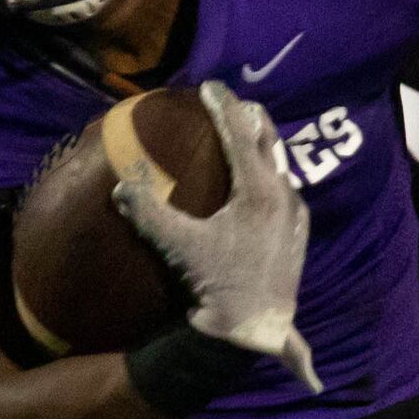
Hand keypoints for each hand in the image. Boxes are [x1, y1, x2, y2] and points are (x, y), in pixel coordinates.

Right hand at [113, 84, 319, 391]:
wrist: (253, 333)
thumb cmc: (217, 287)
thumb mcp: (178, 247)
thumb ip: (148, 212)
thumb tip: (120, 185)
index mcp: (259, 191)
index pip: (239, 135)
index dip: (222, 106)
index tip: (209, 85)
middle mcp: (285, 196)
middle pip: (268, 141)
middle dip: (249, 117)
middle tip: (230, 101)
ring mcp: (295, 215)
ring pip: (280, 164)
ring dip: (260, 144)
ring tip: (244, 133)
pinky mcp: (297, 233)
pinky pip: (284, 188)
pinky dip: (268, 171)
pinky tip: (257, 180)